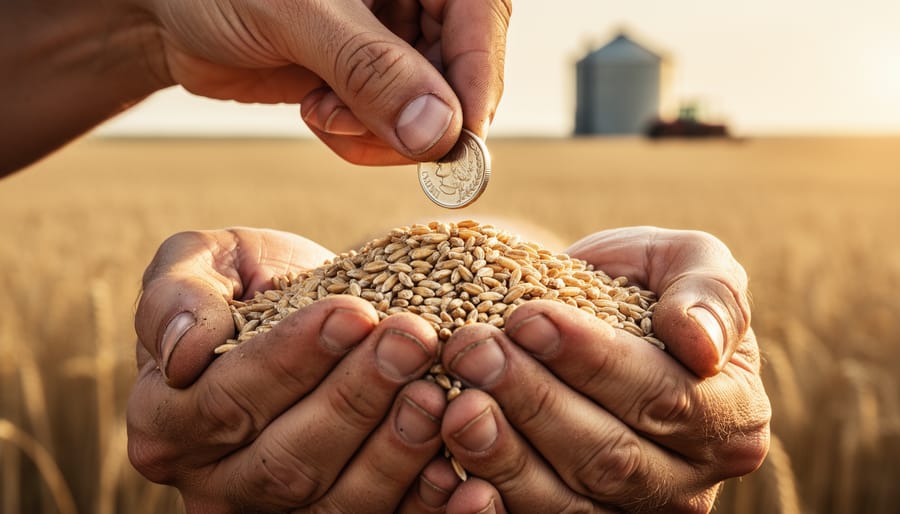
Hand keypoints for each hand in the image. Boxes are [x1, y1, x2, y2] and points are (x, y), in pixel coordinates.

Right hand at [128, 228, 449, 511]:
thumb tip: (184, 350)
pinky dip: (424, 506)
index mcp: (167, 420)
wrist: (306, 313)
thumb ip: (177, 296)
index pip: (227, 401)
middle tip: (412, 342)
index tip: (354, 312)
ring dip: (395, 452)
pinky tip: (464, 474)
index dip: (293, 359)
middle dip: (356, 399)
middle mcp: (214, 483)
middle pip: (285, 462)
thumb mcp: (203, 263)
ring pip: (334, 505)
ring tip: (438, 393)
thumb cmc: (248, 284)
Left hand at [139, 0, 511, 164]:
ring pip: (432, 112)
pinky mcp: (372, 76)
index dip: (475, 79)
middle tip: (345, 126)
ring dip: (381, 134)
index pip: (482, 17)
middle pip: (463, 72)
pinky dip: (363, 139)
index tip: (457, 141)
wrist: (166, 9)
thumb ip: (367, 68)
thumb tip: (440, 132)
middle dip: (414, 118)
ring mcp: (397, 38)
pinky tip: (317, 113)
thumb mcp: (293, 13)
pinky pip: (396, 127)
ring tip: (319, 113)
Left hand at [438, 227, 770, 512]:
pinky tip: (451, 479)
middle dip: (533, 401)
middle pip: (609, 455)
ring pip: (566, 503)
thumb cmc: (647, 286)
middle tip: (473, 352)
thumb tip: (700, 343)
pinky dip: (490, 509)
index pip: (664, 396)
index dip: (593, 361)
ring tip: (455, 405)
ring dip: (503, 456)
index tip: (528, 317)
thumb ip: (710, 294)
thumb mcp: (688, 263)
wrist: (596, 319)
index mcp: (731, 416)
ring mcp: (632, 513)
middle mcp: (690, 480)